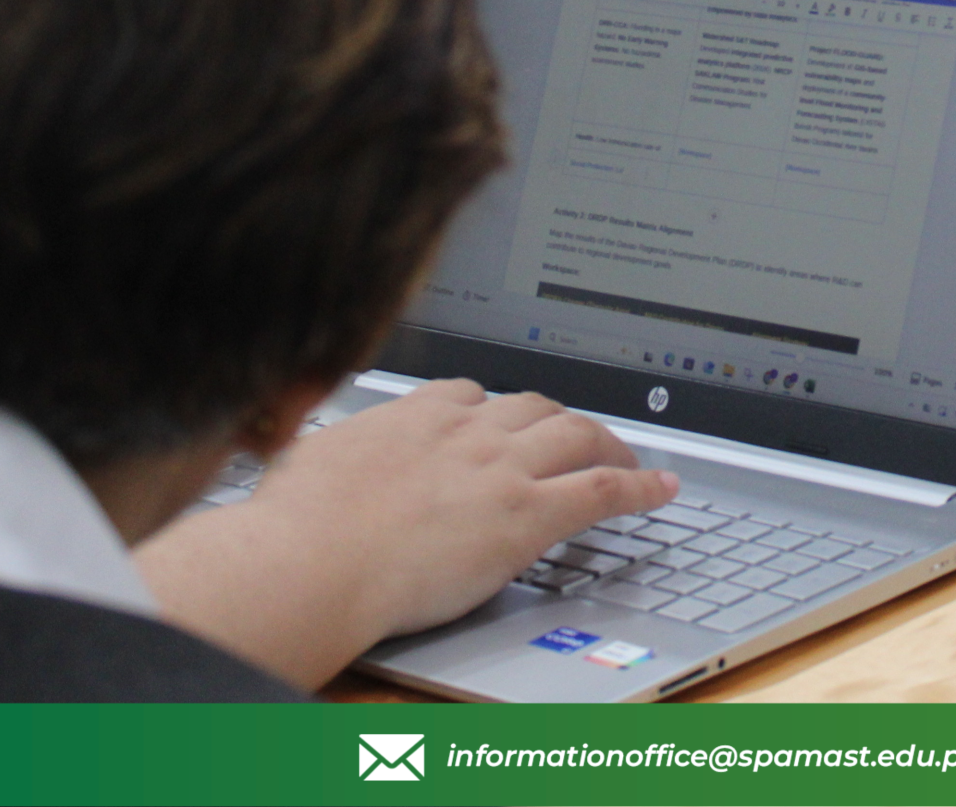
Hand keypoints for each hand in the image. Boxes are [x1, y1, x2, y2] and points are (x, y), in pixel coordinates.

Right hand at [136, 379, 677, 689]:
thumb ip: (327, 457)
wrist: (312, 559)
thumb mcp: (306, 463)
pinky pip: (603, 488)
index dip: (495, 411)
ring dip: (608, 445)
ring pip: (578, 437)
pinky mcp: (528, 513)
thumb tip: (303, 464)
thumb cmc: (295, 526)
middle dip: (561, 421)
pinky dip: (640, 485)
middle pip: (534, 408)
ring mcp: (503, 468)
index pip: (470, 396)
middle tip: (578, 437)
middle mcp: (466, 429)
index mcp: (413, 415)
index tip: (503, 422)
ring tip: (627, 458)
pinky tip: (660, 490)